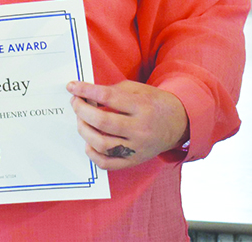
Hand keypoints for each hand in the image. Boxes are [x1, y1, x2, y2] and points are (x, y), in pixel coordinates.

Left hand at [67, 80, 189, 169]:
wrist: (179, 123)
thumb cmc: (153, 103)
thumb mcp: (136, 89)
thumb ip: (111, 91)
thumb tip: (84, 94)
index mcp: (142, 107)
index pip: (108, 97)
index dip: (85, 90)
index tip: (71, 86)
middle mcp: (140, 129)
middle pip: (102, 122)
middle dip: (81, 110)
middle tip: (75, 102)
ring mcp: (138, 148)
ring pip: (102, 144)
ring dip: (84, 130)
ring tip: (81, 120)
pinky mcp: (135, 161)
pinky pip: (108, 164)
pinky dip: (93, 154)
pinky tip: (89, 142)